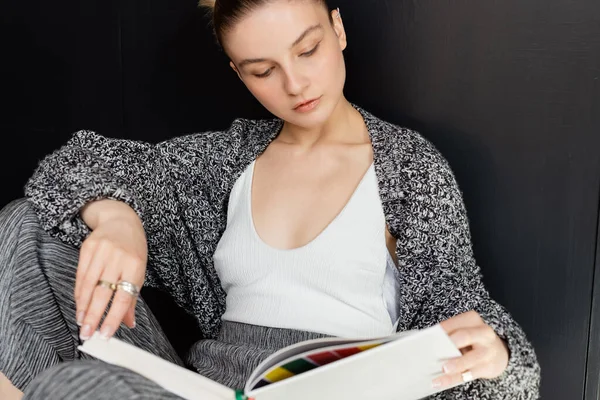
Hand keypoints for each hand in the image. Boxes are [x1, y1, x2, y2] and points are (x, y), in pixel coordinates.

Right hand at [74, 203, 147, 340]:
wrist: (121, 221)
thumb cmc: (133, 251)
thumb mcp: (139, 271)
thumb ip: (132, 298)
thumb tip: (128, 324)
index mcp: (135, 265)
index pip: (124, 296)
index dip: (114, 317)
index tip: (106, 334)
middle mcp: (118, 258)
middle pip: (104, 292)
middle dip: (94, 316)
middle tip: (87, 334)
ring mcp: (102, 252)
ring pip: (89, 285)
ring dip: (83, 307)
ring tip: (81, 323)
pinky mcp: (87, 248)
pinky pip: (80, 275)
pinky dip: (79, 293)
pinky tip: (79, 305)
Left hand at [432, 310, 508, 387]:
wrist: (499, 353)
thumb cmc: (473, 340)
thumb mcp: (464, 330)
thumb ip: (449, 334)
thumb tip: (426, 342)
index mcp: (472, 319)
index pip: (454, 323)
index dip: (441, 330)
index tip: (427, 337)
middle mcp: (483, 333)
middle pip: (465, 336)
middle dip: (450, 344)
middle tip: (437, 350)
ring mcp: (488, 351)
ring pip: (469, 359)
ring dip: (454, 365)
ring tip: (442, 369)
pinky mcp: (488, 368)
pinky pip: (467, 374)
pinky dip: (452, 379)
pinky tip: (440, 381)